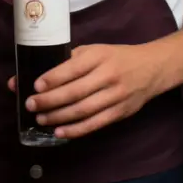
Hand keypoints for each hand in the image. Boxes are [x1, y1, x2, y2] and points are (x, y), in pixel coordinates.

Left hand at [7, 43, 163, 139]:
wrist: (152, 68)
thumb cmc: (116, 57)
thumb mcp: (95, 50)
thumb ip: (72, 60)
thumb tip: (41, 72)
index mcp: (99, 56)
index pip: (73, 68)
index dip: (53, 78)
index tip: (35, 86)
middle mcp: (108, 75)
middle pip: (75, 91)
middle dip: (50, 100)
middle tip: (30, 105)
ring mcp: (115, 96)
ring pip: (83, 110)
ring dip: (59, 117)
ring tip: (41, 119)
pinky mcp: (120, 112)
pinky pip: (95, 124)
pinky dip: (76, 130)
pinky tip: (60, 132)